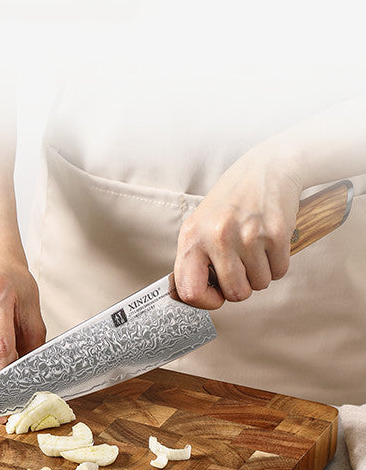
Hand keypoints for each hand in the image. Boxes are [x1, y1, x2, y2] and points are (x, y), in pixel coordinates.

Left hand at [174, 164, 303, 308]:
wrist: (266, 168)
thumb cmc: (230, 202)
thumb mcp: (200, 225)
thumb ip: (195, 258)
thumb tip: (191, 295)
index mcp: (191, 237)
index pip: (189, 291)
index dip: (205, 301)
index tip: (215, 295)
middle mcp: (217, 236)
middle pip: (234, 293)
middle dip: (241, 287)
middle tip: (241, 267)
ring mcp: (248, 236)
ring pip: (259, 284)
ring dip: (260, 273)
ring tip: (255, 249)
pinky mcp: (276, 234)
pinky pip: (279, 272)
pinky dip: (277, 263)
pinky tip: (269, 243)